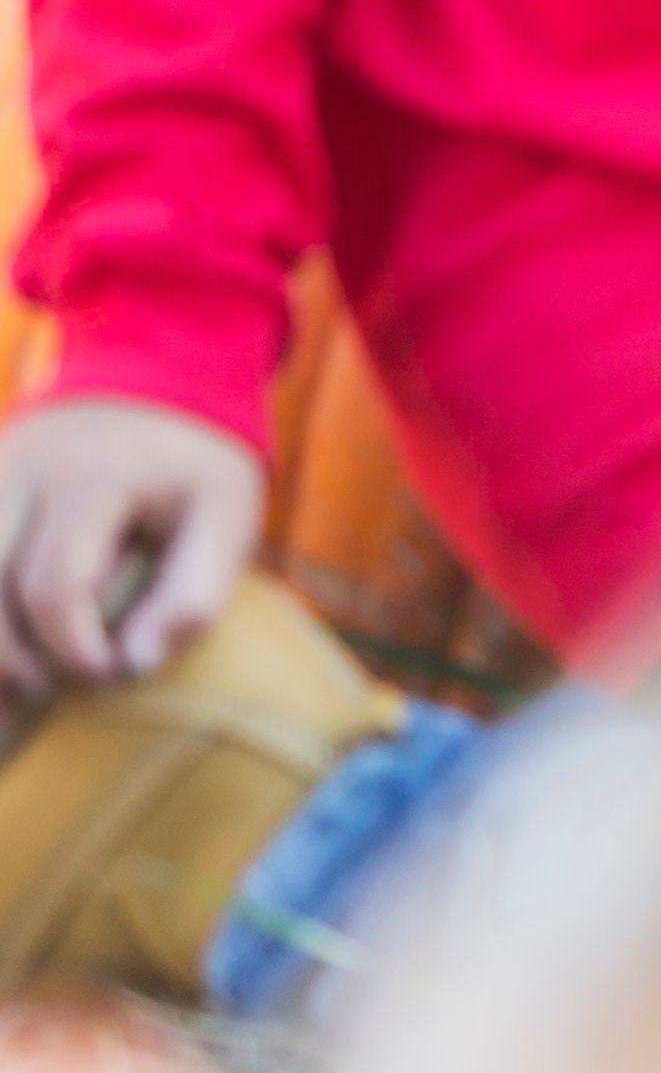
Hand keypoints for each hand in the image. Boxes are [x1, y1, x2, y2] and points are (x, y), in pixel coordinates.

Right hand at [0, 394, 266, 698]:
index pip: (54, 586)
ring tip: (13, 681)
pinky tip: (2, 643)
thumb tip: (134, 664)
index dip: (72, 649)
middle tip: (51, 687)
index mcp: (93, 476)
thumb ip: (192, 594)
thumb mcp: (225, 518)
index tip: (107, 673)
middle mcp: (22, 470)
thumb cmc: (191, 468)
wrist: (154, 385)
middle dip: (10, 658)